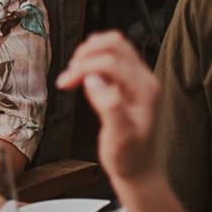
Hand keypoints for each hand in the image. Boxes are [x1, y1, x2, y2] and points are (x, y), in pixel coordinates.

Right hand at [57, 31, 160, 189]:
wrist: (138, 167)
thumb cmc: (129, 157)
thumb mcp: (119, 138)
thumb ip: (109, 107)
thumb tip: (93, 80)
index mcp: (145, 90)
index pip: (112, 62)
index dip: (85, 67)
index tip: (65, 83)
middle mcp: (145, 79)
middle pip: (115, 43)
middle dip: (86, 54)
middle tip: (68, 76)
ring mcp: (138, 78)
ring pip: (113, 46)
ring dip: (88, 54)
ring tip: (72, 74)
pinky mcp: (129, 81)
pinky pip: (111, 56)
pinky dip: (92, 58)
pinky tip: (81, 74)